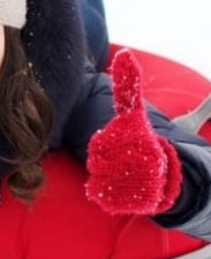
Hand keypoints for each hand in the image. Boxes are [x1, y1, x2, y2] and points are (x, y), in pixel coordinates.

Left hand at [85, 48, 181, 215]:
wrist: (163, 180)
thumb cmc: (140, 142)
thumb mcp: (134, 114)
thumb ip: (128, 86)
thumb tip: (125, 53)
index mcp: (135, 140)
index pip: (99, 143)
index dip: (104, 144)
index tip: (119, 144)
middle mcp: (136, 163)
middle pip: (95, 162)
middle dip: (103, 160)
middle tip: (120, 160)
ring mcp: (133, 185)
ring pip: (96, 178)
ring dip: (104, 175)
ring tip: (121, 172)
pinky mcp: (127, 204)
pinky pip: (100, 196)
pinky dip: (104, 193)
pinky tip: (119, 187)